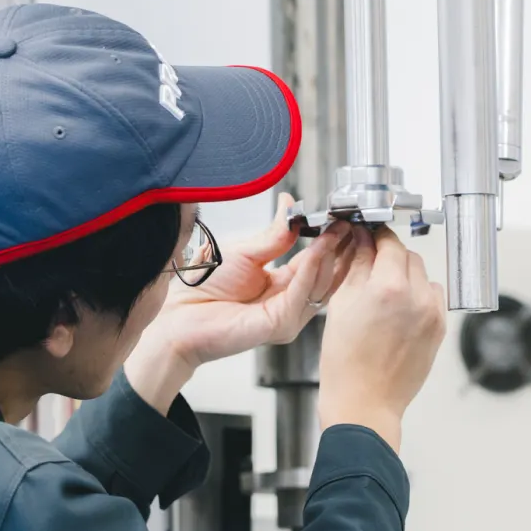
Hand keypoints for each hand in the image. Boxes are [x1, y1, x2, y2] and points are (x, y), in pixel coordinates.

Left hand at [125, 195, 351, 412]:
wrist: (179, 315)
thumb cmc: (203, 288)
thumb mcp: (246, 252)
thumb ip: (275, 235)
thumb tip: (290, 206)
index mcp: (280, 284)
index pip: (316, 262)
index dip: (330, 240)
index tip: (341, 219)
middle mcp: (287, 301)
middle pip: (326, 275)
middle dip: (339, 247)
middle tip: (351, 222)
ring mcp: (287, 315)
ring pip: (320, 284)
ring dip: (330, 254)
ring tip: (337, 229)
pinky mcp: (281, 325)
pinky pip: (302, 294)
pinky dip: (312, 270)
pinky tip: (318, 249)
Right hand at [318, 225, 446, 452]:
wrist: (364, 403)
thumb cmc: (346, 364)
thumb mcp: (341, 306)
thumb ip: (357, 266)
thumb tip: (363, 242)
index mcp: (389, 287)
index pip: (389, 242)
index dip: (375, 235)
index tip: (367, 236)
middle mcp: (417, 297)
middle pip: (408, 256)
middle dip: (389, 257)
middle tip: (369, 268)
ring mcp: (433, 313)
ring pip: (422, 275)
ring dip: (404, 276)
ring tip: (383, 297)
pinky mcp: (439, 329)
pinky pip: (431, 298)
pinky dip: (417, 297)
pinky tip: (396, 313)